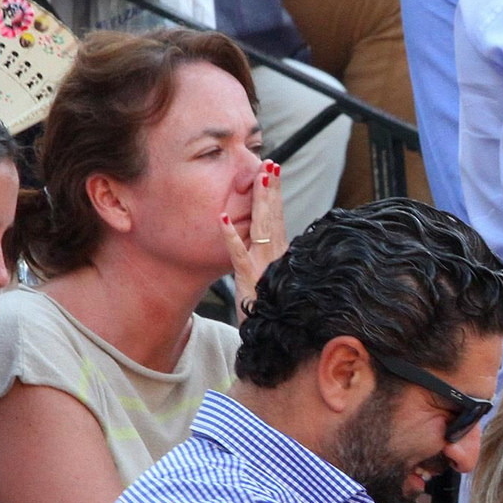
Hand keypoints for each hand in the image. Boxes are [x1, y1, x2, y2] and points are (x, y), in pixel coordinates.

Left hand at [221, 159, 286, 320]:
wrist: (271, 338)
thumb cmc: (267, 310)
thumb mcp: (273, 281)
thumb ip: (271, 261)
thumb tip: (268, 242)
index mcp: (280, 255)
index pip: (277, 218)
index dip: (275, 193)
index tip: (274, 169)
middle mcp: (276, 257)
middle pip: (273, 217)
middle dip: (272, 190)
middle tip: (271, 164)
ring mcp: (263, 267)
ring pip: (262, 229)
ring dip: (261, 203)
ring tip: (259, 179)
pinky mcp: (249, 280)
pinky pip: (238, 256)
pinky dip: (230, 237)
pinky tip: (222, 220)